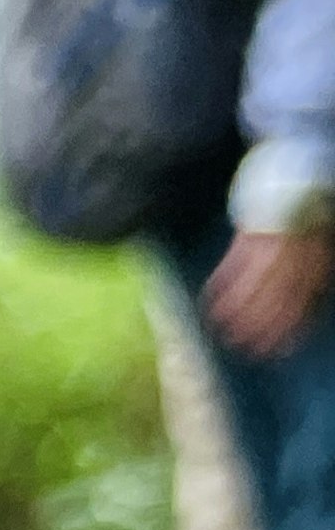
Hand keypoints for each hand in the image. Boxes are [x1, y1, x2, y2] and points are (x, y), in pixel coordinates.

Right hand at [209, 229, 334, 357]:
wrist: (297, 179)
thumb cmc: (308, 217)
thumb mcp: (321, 245)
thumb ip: (312, 273)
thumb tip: (304, 310)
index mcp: (317, 259)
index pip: (304, 301)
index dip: (290, 328)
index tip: (278, 350)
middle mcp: (295, 255)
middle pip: (277, 298)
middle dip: (260, 326)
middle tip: (244, 347)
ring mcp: (271, 245)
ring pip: (252, 285)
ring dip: (235, 311)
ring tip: (223, 331)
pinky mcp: (249, 235)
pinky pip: (232, 265)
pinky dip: (219, 285)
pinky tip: (208, 301)